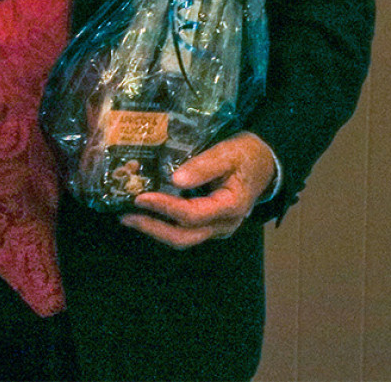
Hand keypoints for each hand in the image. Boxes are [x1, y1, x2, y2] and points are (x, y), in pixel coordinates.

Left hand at [119, 131, 277, 248]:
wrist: (265, 163)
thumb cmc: (246, 156)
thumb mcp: (228, 153)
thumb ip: (204, 165)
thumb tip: (175, 179)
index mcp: (230, 207)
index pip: (191, 214)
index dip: (164, 207)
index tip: (140, 197)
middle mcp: (223, 224)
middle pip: (184, 237)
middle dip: (153, 228)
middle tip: (125, 217)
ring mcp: (216, 227)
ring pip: (183, 237)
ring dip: (155, 229)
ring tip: (129, 216)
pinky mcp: (209, 223)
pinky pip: (185, 229)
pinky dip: (164, 223)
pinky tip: (146, 212)